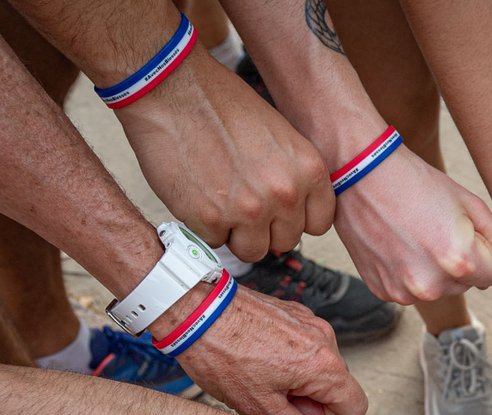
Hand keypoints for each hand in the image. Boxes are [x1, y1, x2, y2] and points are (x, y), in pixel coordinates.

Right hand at [116, 53, 333, 260]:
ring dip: (236, 234)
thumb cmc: (222, 103)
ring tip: (220, 201)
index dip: (296, 220)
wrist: (173, 88)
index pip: (318, 223)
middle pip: (285, 241)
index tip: (279, 213)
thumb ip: (291, 175)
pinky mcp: (210, 219)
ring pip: (252, 250)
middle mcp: (285, 194)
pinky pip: (215, 241)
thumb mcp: (280, 135)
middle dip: (265, 229)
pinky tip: (198, 195)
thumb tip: (291, 210)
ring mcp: (248, 210)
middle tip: (242, 204)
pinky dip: (205, 226)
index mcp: (309, 171)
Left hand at [164, 288, 366, 414]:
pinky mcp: (295, 312)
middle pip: (337, 385)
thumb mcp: (258, 407)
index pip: (354, 406)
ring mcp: (310, 322)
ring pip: (319, 366)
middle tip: (271, 396)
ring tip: (261, 375)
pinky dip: (288, 357)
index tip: (296, 414)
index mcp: (323, 365)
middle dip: (309, 398)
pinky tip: (258, 356)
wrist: (196, 310)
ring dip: (298, 378)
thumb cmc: (222, 354)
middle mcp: (325, 339)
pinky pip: (305, 345)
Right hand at [334, 147, 491, 303]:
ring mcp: (403, 292)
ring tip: (415, 235)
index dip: (484, 252)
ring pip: (438, 289)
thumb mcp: (469, 202)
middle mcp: (431, 285)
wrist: (361, 174)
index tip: (466, 231)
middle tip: (436, 229)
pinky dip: (408, 272)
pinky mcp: (383, 291)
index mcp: (460, 262)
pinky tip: (397, 244)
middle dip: (459, 263)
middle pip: (465, 284)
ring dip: (434, 271)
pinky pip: (410, 289)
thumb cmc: (418, 182)